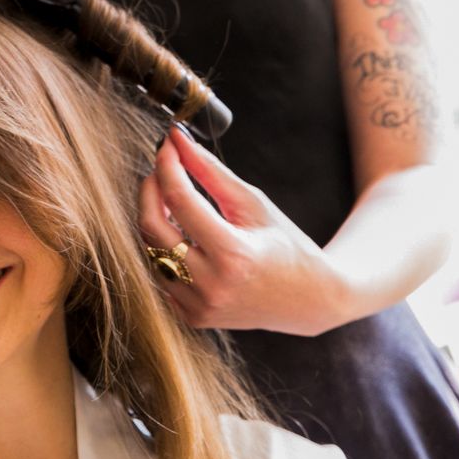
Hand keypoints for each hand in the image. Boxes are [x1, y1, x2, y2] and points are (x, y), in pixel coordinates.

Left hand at [137, 126, 352, 336]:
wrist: (309, 299)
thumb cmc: (286, 244)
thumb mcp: (253, 204)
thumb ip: (211, 172)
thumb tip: (178, 141)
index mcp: (232, 254)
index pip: (180, 201)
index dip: (167, 167)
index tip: (166, 146)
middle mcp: (211, 286)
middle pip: (151, 227)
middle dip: (150, 191)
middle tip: (161, 171)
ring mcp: (200, 307)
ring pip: (150, 251)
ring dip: (155, 220)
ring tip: (177, 203)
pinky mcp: (193, 317)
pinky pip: (161, 274)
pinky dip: (164, 250)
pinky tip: (185, 237)